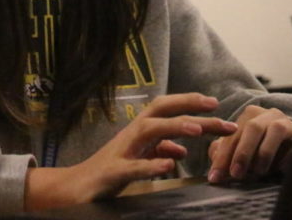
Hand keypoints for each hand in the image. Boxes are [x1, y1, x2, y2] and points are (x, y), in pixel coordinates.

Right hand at [25, 93, 237, 210]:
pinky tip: (168, 167)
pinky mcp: (112, 173)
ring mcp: (121, 152)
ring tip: (198, 129)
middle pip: (160, 110)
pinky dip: (151, 165)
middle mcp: (131, 135)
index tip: (216, 104)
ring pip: (149, 130)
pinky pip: (133, 168)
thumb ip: (158, 152)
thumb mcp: (138, 160)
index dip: (189, 102)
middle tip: (216, 107)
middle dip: (188, 105)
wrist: (75, 190)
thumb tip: (180, 151)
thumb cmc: (108, 173)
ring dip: (174, 127)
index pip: (166, 108)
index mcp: (139, 132)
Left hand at [207, 105, 291, 183]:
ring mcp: (286, 121)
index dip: (222, 156)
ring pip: (273, 131)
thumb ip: (223, 154)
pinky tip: (276, 168)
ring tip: (257, 173)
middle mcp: (267, 114)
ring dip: (262, 154)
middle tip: (235, 174)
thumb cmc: (262, 154)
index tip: (214, 177)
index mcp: (249, 115)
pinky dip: (282, 157)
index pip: (231, 134)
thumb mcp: (240, 154)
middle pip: (251, 128)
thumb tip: (214, 161)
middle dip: (241, 153)